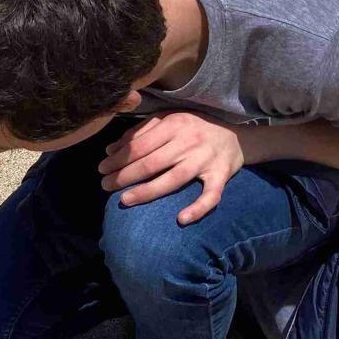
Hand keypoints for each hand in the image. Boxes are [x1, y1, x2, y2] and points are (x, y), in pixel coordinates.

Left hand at [96, 113, 244, 224]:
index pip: (140, 145)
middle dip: (125, 176)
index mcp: (175, 124)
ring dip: (147, 191)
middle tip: (105, 186)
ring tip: (124, 200)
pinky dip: (198, 208)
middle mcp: (189, 142)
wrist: (237, 136)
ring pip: (173, 179)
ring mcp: (206, 160)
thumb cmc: (195, 128)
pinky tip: (181, 219)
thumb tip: (111, 149)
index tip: (102, 168)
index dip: (119, 158)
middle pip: (152, 163)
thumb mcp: (169, 120)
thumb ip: (140, 132)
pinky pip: (211, 195)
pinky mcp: (221, 176)